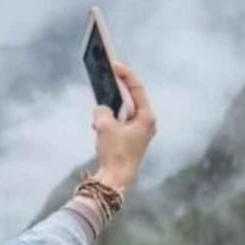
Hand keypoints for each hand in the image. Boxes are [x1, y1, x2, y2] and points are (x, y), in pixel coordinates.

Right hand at [92, 62, 157, 192]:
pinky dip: (108, 122)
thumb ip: (102, 111)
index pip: (137, 88)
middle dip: (115, 91)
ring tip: (100, 110)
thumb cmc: (115, 154)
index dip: (125, 74)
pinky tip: (98, 127)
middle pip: (130, 98)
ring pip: (123, 112)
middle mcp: (146, 123)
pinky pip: (119, 123)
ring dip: (109, 110)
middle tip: (105, 75)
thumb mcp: (104, 127)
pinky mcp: (131, 140)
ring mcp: (139, 132)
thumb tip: (101, 109)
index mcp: (146, 117)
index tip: (113, 64)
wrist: (117, 181)